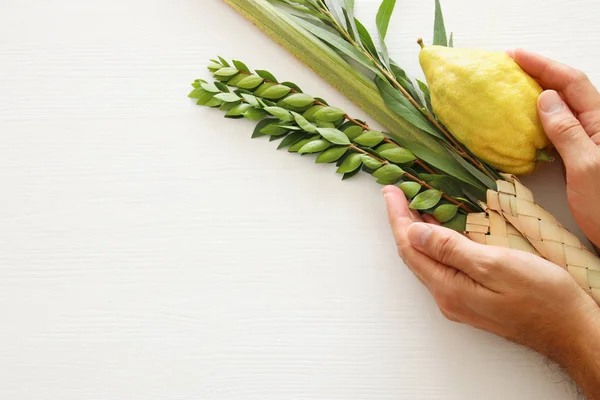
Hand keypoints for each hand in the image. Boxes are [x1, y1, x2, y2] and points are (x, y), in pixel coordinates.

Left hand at [383, 185, 599, 396]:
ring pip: (428, 259)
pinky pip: (444, 265)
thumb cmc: (542, 297)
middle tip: (398, 193)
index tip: (390, 191)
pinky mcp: (473, 298)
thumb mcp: (494, 265)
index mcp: (448, 288)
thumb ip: (450, 250)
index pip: (409, 247)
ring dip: (418, 231)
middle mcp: (447, 297)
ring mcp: (459, 299)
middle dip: (402, 221)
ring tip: (413, 204)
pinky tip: (440, 229)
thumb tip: (414, 232)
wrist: (571, 330)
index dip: (397, 217)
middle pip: (414, 254)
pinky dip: (436, 243)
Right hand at [512, 49, 599, 247]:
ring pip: (562, 108)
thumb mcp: (586, 167)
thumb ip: (567, 131)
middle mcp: (597, 127)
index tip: (514, 56)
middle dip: (539, 73)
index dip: (543, 65)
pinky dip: (538, 119)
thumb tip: (545, 98)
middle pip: (568, 89)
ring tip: (509, 89)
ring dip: (537, 94)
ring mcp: (589, 142)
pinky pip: (558, 129)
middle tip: (507, 68)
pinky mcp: (580, 157)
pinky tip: (522, 121)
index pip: (572, 83)